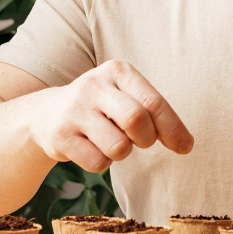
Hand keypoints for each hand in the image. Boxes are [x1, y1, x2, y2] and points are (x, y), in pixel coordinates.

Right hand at [26, 60, 193, 172]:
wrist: (46, 114)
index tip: (185, 147)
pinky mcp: (60, 135)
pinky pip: (98, 163)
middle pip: (137, 121)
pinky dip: (101, 163)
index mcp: (117, 70)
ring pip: (119, 147)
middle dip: (146, 140)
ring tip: (109, 140)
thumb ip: (154, 114)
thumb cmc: (100, 108)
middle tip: (139, 142)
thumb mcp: (125, 97)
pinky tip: (90, 147)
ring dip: (121, 152)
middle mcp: (93, 84)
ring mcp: (74, 109)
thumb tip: (186, 144)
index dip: (173, 128)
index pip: (153, 102)